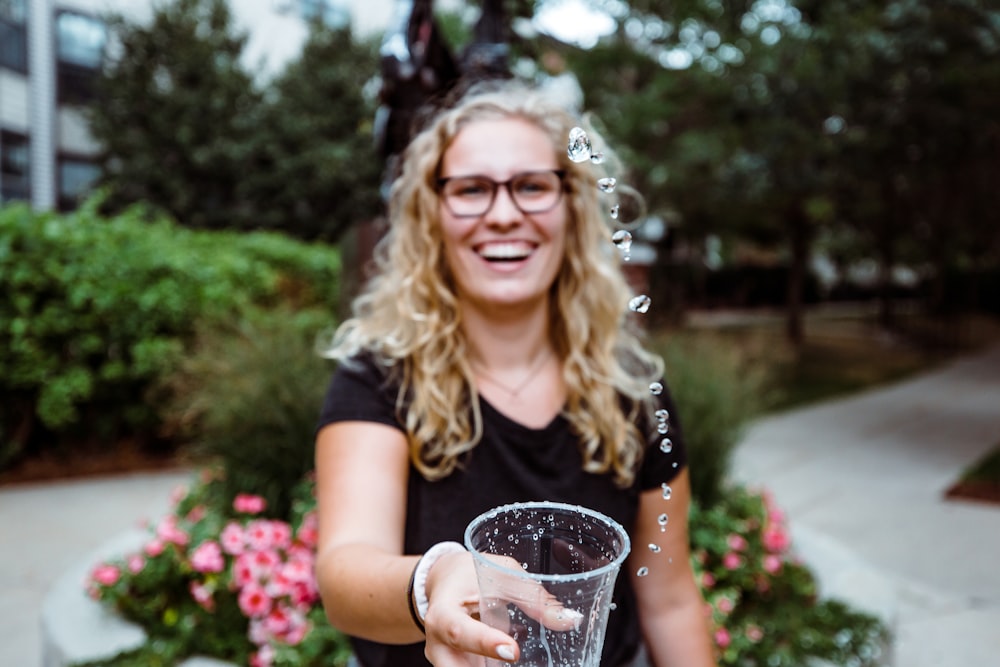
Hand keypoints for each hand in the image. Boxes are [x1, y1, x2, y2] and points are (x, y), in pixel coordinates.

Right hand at [421, 551, 582, 665]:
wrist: (444, 582)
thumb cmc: (472, 575)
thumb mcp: (502, 575)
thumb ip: (533, 598)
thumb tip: (570, 620)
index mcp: (443, 613)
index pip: (459, 632)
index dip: (485, 644)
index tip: (513, 651)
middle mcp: (437, 643)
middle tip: (515, 658)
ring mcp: (444, 662)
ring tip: (517, 661)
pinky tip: (513, 662)